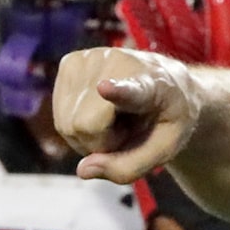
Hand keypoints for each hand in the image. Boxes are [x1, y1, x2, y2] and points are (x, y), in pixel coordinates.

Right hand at [53, 46, 202, 183]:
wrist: (169, 83)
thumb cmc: (166, 118)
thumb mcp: (164, 150)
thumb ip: (129, 167)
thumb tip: (82, 170)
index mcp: (152, 85)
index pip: (130, 90)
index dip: (117, 91)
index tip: (106, 88)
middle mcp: (118, 64)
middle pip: (84, 125)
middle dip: (100, 143)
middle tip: (126, 129)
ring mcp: (89, 58)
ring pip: (66, 123)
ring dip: (88, 134)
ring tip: (115, 118)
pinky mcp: (70, 62)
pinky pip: (60, 117)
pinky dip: (77, 125)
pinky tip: (99, 111)